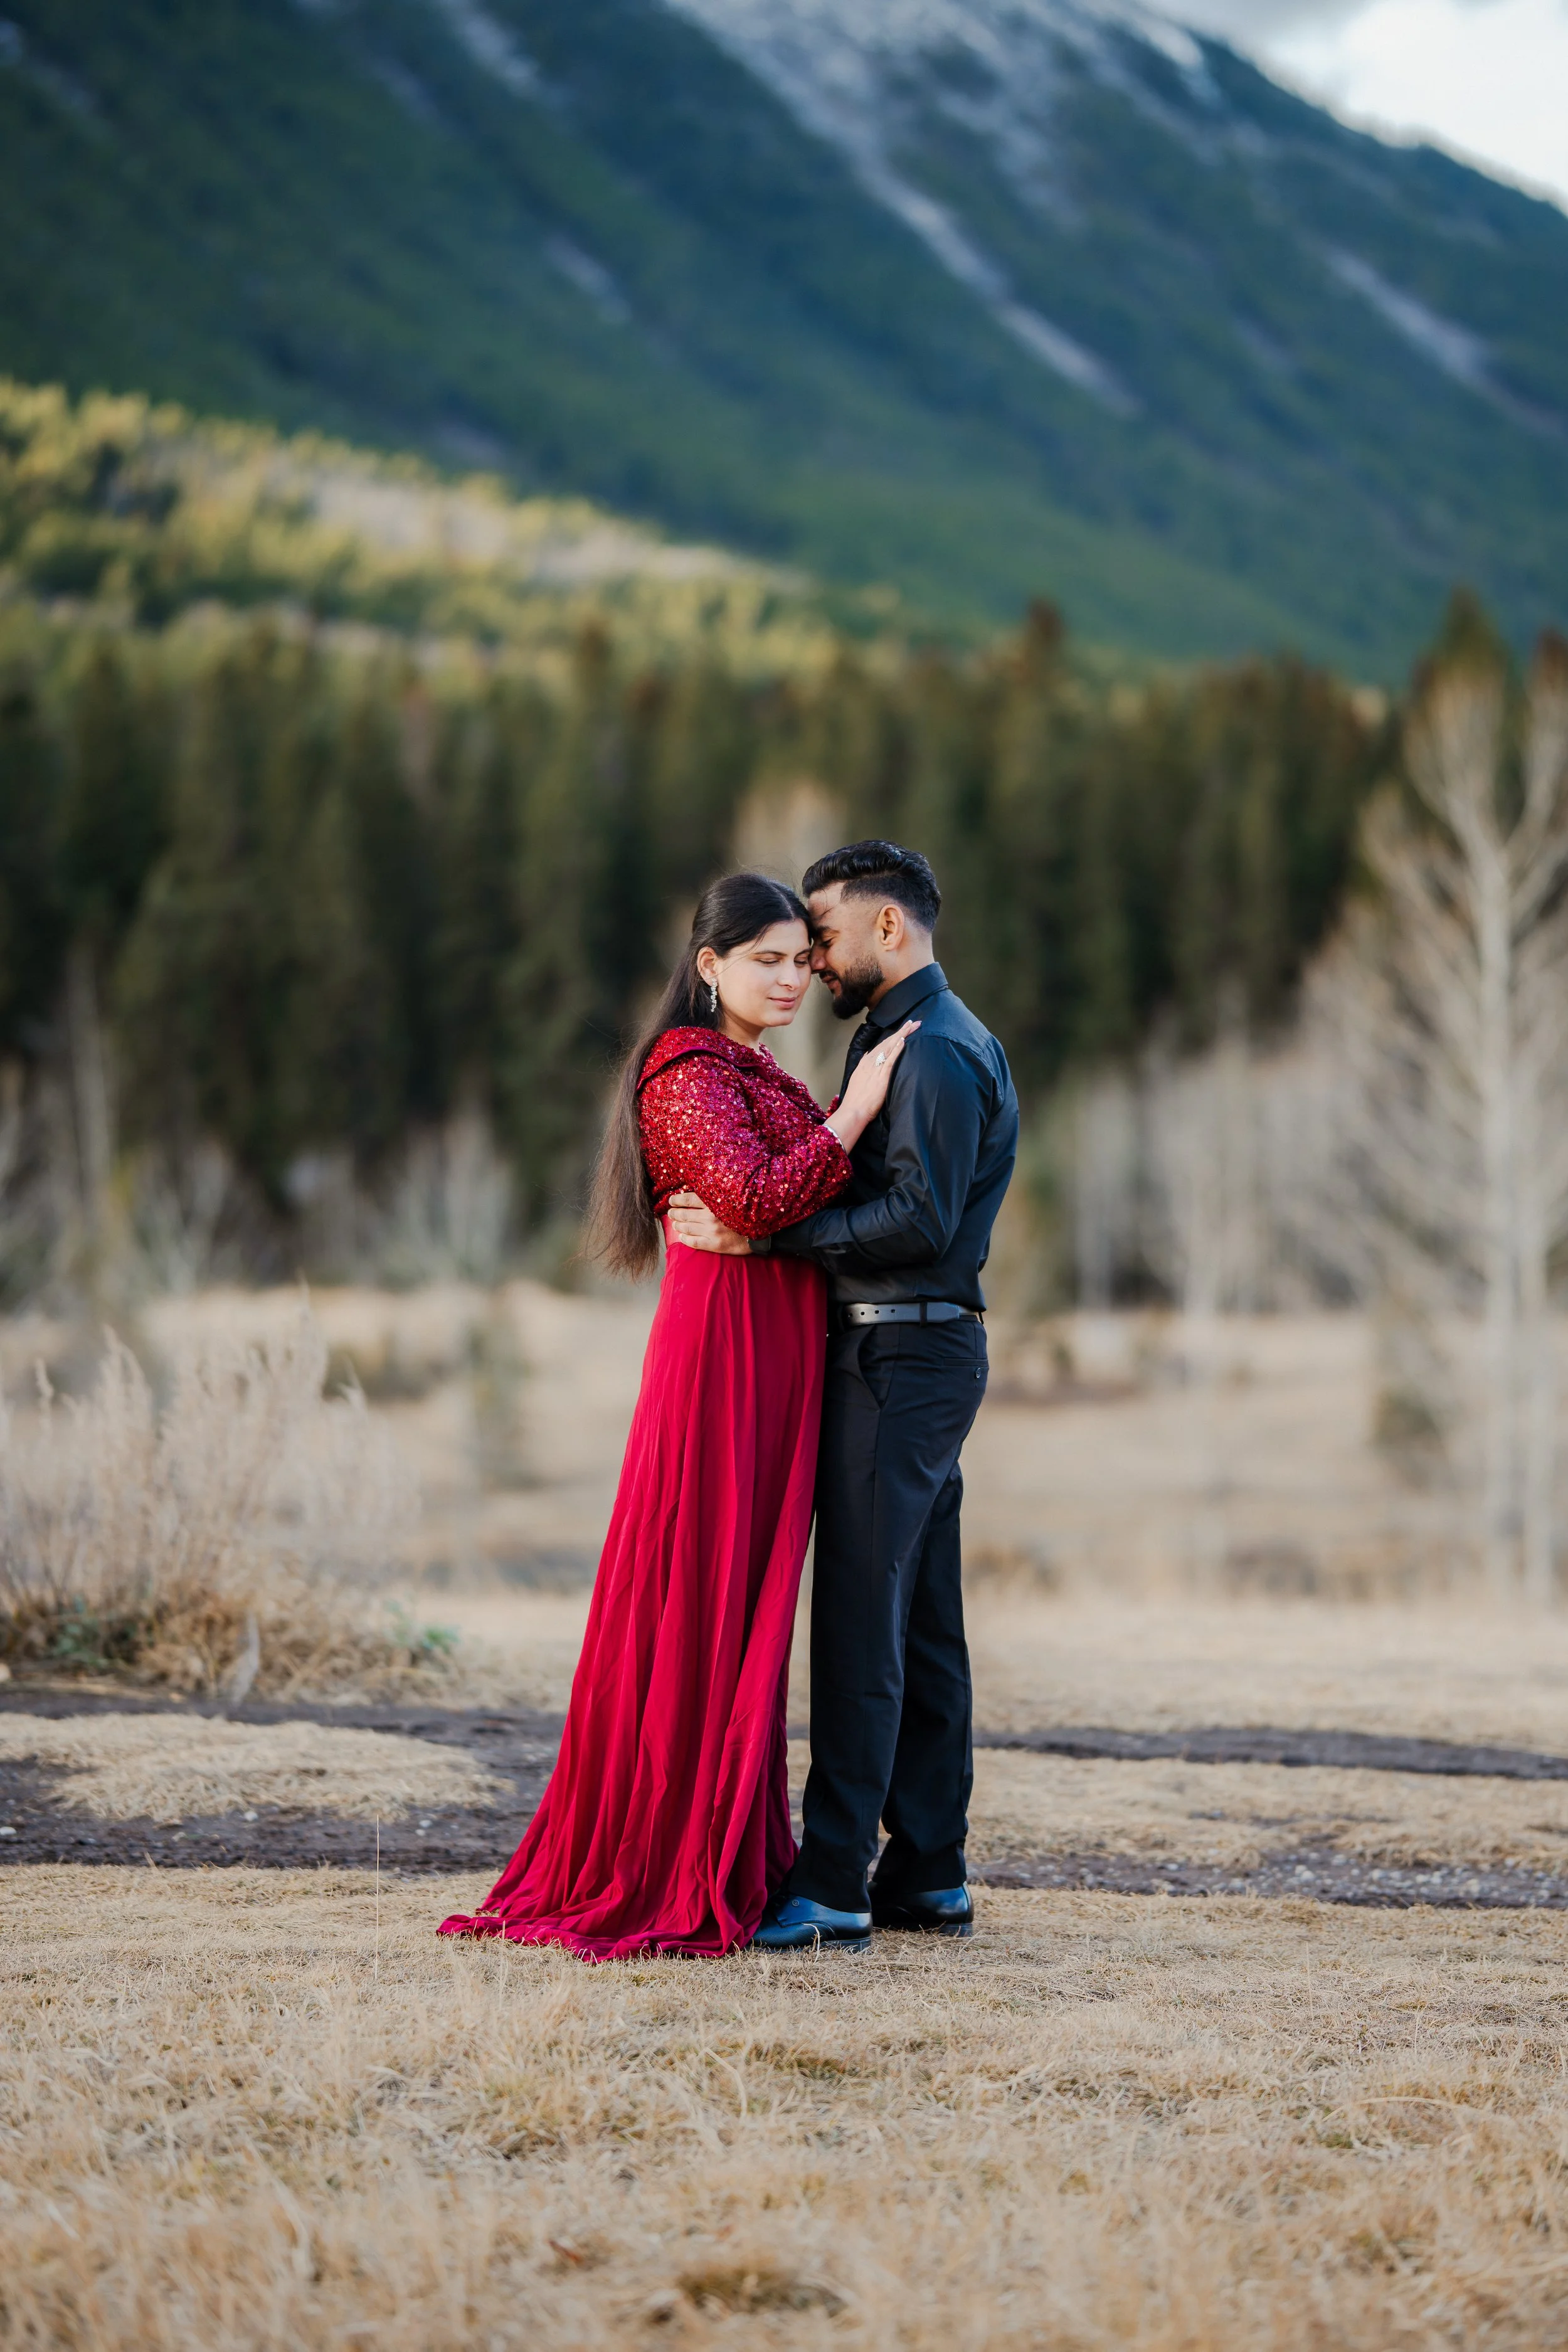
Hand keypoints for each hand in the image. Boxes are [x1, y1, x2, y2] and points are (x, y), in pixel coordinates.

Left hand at [666, 1192, 750, 1253]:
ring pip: (686, 1227)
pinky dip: (684, 1238)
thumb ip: (715, 1197)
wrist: (760, 1233)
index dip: (677, 1200)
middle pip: (685, 1213)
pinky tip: (681, 1236)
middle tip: (670, 1212)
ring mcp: (711, 1231)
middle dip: (674, 1212)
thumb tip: (697, 1194)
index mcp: (715, 1203)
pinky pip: (693, 1242)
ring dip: (677, 1224)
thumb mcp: (731, 1200)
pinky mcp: (714, 1244)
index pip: (688, 1199)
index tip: (672, 1200)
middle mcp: (711, 1216)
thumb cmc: (746, 1214)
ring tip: (675, 1223)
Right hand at [827, 1018, 919, 1151]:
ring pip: (891, 1046)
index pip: (881, 1045)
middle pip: (888, 1042)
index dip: (893, 1036)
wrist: (853, 1110)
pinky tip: (903, 1040)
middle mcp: (870, 1062)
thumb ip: (864, 1067)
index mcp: (865, 1063)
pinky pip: (890, 1059)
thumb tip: (867, 1057)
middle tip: (914, 1022)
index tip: (902, 1030)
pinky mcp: (882, 1076)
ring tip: (913, 1026)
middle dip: (902, 1031)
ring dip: (902, 1035)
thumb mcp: (858, 1079)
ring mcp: (876, 1068)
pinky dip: (896, 1049)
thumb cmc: (856, 1100)